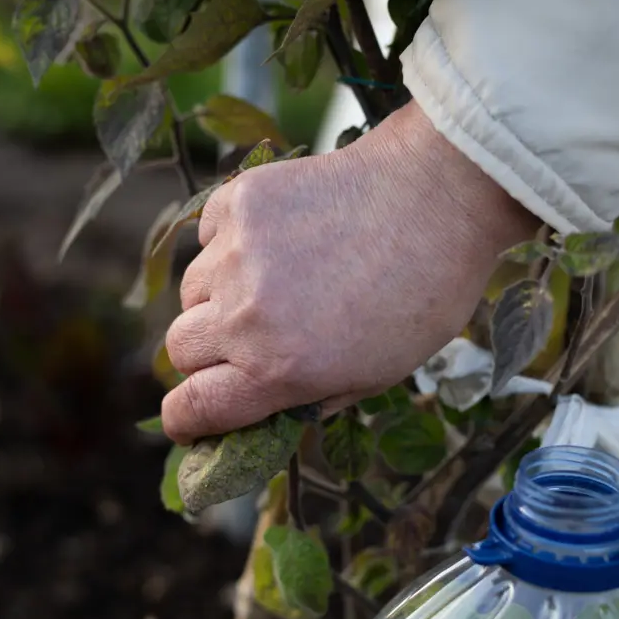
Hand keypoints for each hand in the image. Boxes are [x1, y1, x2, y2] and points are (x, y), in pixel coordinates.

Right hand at [161, 101, 539, 444]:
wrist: (438, 198)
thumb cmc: (423, 294)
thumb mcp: (377, 376)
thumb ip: (310, 398)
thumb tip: (265, 409)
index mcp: (278, 370)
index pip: (192, 407)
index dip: (184, 420)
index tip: (187, 418)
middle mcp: (244, 316)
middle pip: (181, 349)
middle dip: (205, 356)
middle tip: (244, 343)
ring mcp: (235, 255)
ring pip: (192, 291)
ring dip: (218, 297)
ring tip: (275, 282)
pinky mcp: (238, 202)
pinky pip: (208, 236)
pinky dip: (229, 245)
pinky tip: (278, 241)